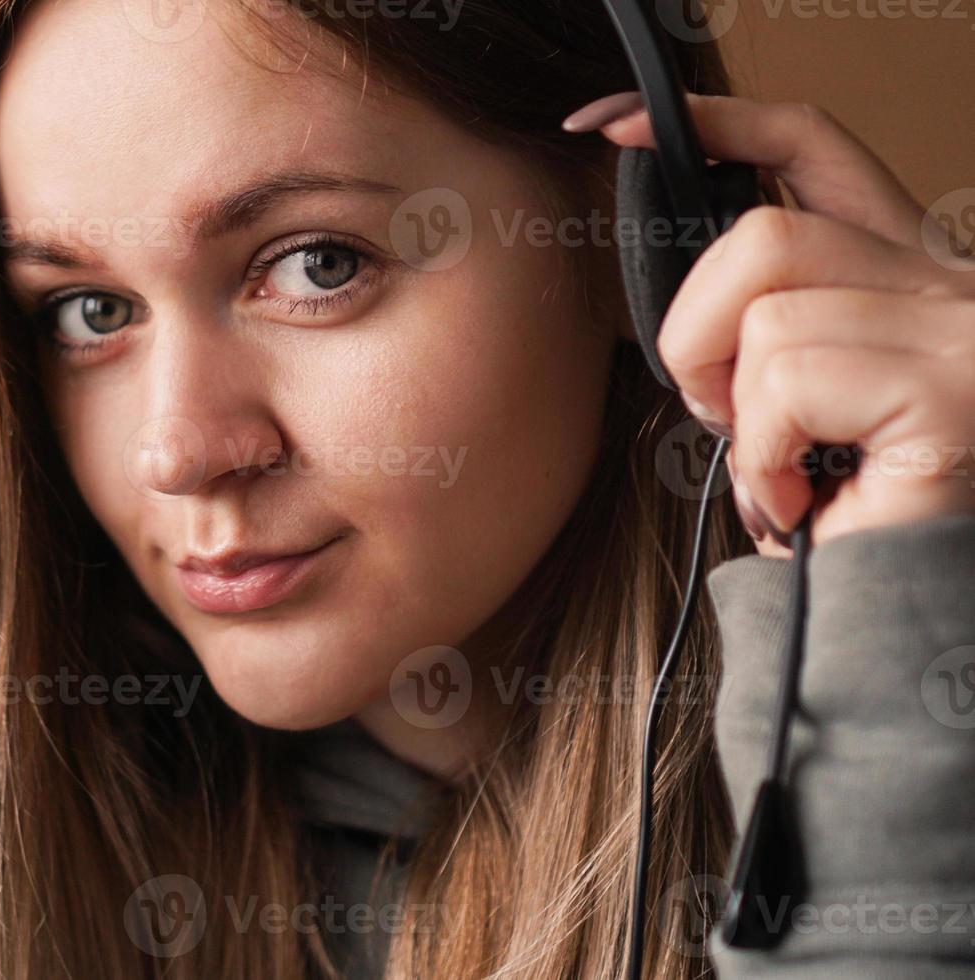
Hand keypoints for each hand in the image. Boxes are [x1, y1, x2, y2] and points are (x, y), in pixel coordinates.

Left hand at [590, 93, 974, 556]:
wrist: (903, 625)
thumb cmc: (839, 523)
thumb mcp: (782, 403)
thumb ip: (754, 326)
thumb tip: (681, 303)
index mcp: (901, 275)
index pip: (812, 149)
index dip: (715, 122)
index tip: (617, 127)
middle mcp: (948, 286)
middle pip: (764, 233)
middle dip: (696, 333)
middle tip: (721, 415)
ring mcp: (959, 330)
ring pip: (767, 310)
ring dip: (736, 410)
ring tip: (778, 470)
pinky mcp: (948, 383)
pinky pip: (788, 379)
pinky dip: (763, 452)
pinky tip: (798, 499)